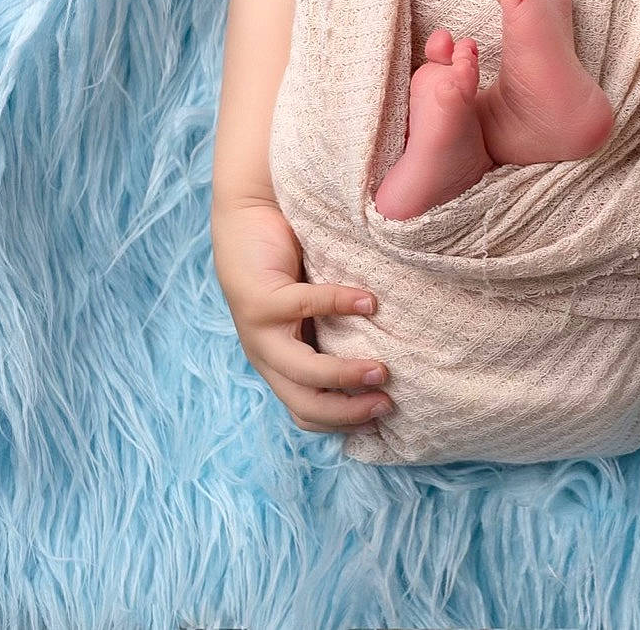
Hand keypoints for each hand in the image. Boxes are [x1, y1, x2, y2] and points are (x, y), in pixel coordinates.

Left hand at [211, 200, 392, 432]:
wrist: (246, 217)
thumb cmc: (289, 262)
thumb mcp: (312, 310)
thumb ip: (336, 332)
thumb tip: (394, 351)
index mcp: (278, 362)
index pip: (307, 412)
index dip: (344, 422)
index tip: (385, 412)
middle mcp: (266, 355)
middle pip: (304, 404)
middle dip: (347, 411)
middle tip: (387, 402)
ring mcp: (258, 331)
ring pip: (301, 370)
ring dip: (344, 375)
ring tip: (382, 370)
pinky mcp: (257, 299)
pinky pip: (304, 307)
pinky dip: (340, 305)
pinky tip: (370, 302)